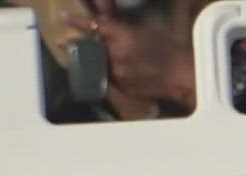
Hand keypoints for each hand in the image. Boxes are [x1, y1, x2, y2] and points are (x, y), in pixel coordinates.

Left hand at [64, 0, 196, 109]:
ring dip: (88, 61)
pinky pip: (109, 80)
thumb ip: (120, 30)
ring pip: (97, 65)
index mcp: (124, 36)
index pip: (95, 26)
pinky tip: (107, 74)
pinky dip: (105, 75)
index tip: (63, 16)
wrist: (182, 75)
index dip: (77, 21)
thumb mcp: (143, 32)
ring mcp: (118, 73)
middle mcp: (117, 54)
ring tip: (79, 57)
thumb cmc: (169, 49)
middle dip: (75, 44)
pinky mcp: (123, 88)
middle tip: (63, 42)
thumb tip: (102, 28)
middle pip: (89, 48)